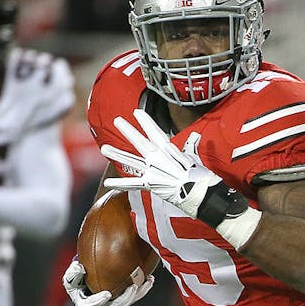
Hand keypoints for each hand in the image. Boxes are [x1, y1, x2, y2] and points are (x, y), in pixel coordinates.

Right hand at [62, 257, 152, 305]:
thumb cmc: (76, 279)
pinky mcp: (122, 300)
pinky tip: (150, 278)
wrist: (86, 280)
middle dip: (126, 298)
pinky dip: (142, 288)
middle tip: (133, 287)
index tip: (106, 294)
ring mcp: (113, 305)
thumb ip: (72, 273)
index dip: (98, 301)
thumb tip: (79, 267)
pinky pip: (133, 296)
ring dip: (139, 293)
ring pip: (128, 302)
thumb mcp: (70, 278)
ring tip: (148, 281)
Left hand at [102, 110, 221, 217]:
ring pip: (132, 161)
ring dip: (117, 154)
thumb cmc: (200, 176)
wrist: (200, 193)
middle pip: (141, 142)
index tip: (137, 112)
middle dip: (129, 131)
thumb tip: (195, 137)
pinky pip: (133, 184)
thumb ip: (190, 147)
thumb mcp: (194, 158)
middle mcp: (160, 158)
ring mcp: (154, 171)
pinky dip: (120, 184)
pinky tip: (108, 182)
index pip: (156, 132)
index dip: (146, 122)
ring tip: (104, 148)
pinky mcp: (152, 185)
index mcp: (170, 150)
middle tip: (117, 120)